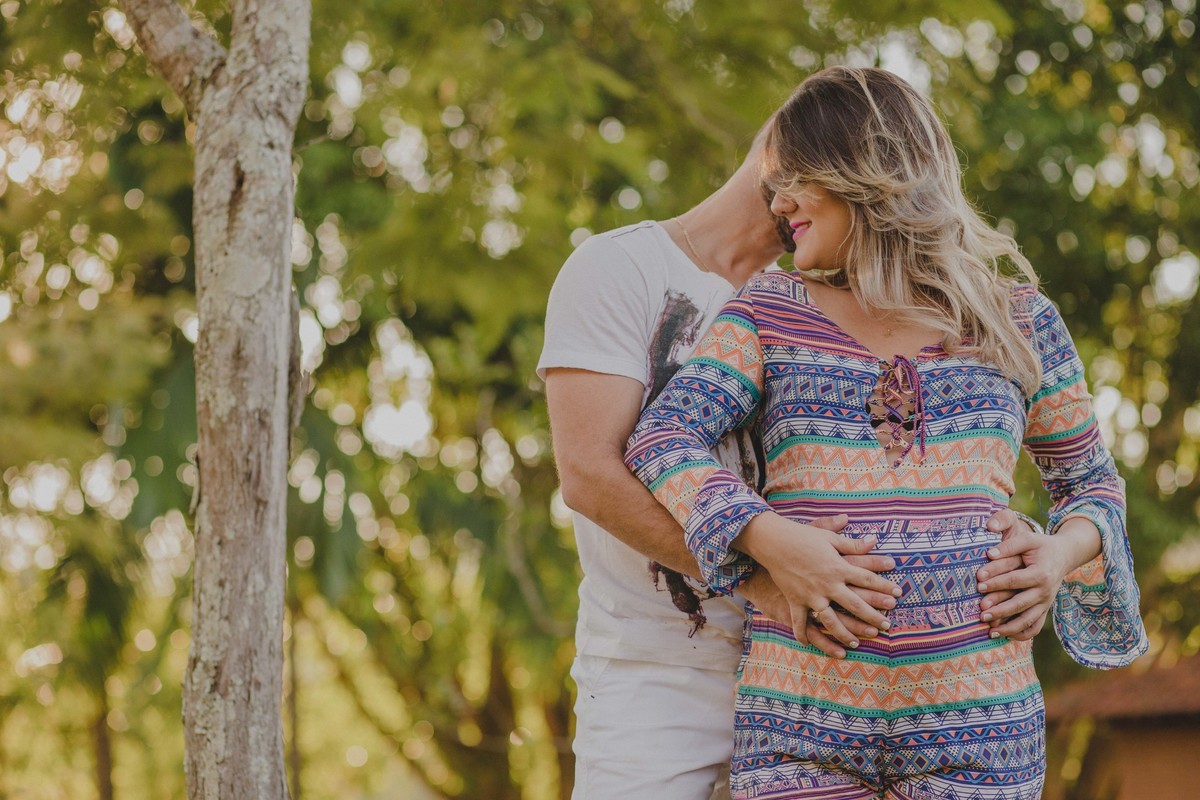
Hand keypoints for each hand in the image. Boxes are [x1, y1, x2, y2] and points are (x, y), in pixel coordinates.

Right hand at [735, 512, 901, 657]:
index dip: (884, 586)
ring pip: (832, 620)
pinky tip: (808, 644)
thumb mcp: (828, 537)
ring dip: (845, 632)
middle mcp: (828, 584)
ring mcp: (812, 596)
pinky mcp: (796, 601)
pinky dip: (803, 634)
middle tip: (886, 625)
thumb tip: (874, 540)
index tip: (898, 595)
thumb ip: (852, 543)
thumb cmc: (802, 536)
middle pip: (856, 604)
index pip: (867, 579)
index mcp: (838, 567)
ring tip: (856, 643)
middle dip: (873, 616)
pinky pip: (801, 622)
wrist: (773, 542)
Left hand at [977, 519, 1098, 639]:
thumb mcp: (1028, 539)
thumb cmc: (1041, 546)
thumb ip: (1009, 545)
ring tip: (990, 632)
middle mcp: (1045, 591)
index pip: (1014, 580)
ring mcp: (1046, 603)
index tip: (979, 585)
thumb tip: (989, 554)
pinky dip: (1022, 634)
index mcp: (1041, 574)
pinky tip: (1006, 636)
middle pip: (1020, 604)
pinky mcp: (1044, 609)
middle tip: (981, 615)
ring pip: (1028, 620)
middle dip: (1000, 610)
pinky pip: (1035, 626)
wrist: (1063, 556)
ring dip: (1009, 628)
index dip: (996, 583)